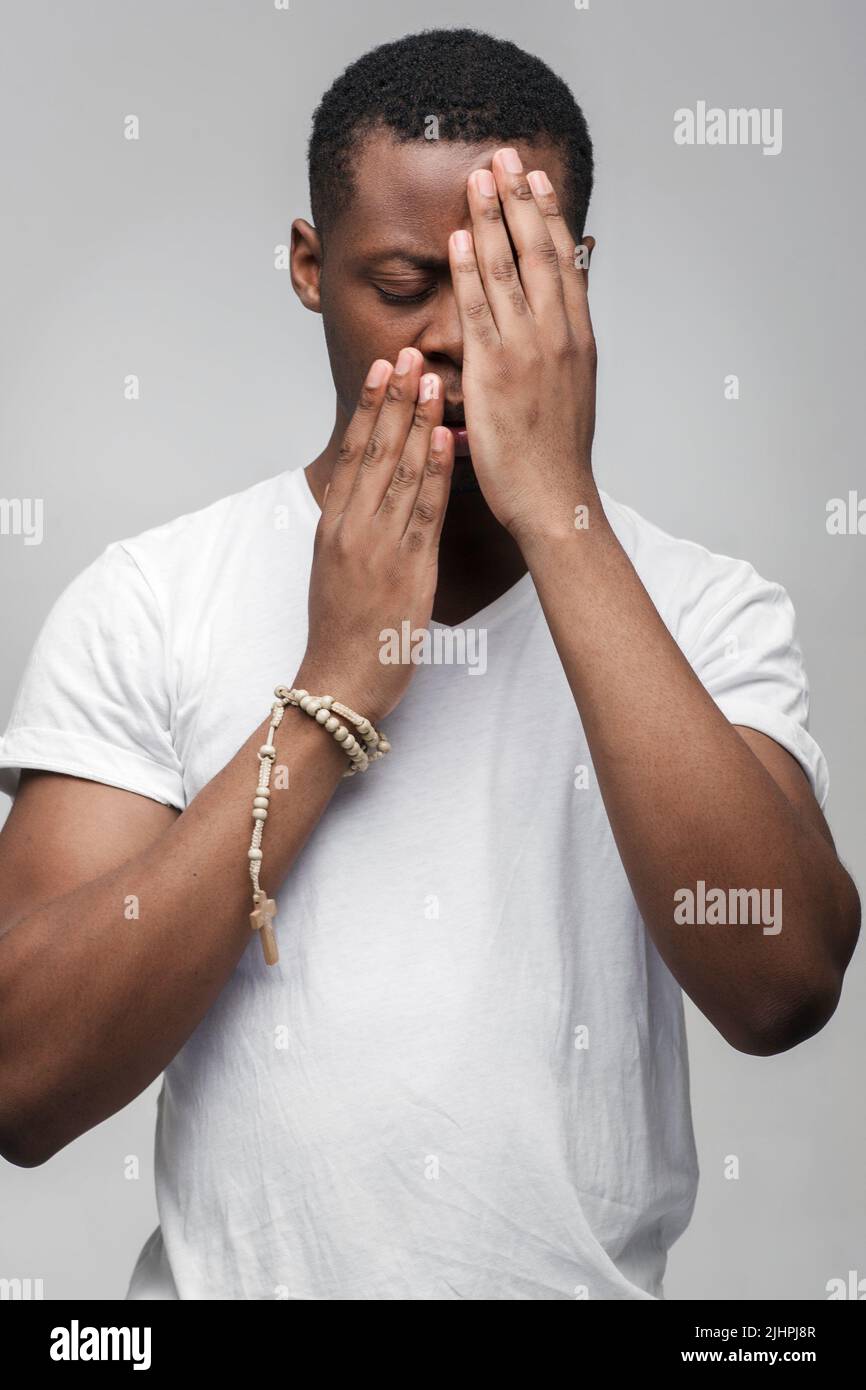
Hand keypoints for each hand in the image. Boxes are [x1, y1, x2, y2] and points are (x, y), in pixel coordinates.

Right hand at [296, 348, 453, 723]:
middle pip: (373, 450)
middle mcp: (351, 528)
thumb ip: (354, 532)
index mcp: (333, 526)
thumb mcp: (336, 573)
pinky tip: (445, 439)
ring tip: (432, 378)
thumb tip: (372, 498)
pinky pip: (423, 511)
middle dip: (394, 398)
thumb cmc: (342, 635)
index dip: (370, 408)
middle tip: (408, 352)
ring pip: (399, 471)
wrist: (338, 684)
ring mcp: (377, 546)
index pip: (352, 453)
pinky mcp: (406, 570)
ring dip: (417, 422)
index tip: (384, 370)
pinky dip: (435, 472)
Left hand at [448, 148, 597, 545]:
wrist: (555, 498)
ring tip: (480, 176)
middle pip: (539, 251)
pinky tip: (462, 236)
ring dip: (494, 218)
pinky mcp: (496, 373)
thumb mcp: (573, 390)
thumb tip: (560, 314)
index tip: (536, 178)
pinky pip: (480, 311)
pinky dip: (471, 271)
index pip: (563, 261)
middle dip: (521, 198)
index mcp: (577, 338)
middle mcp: (557, 335)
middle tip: (506, 154)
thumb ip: (563, 347)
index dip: (549, 214)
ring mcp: (528, 351)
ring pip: (511, 270)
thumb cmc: (558, 456)